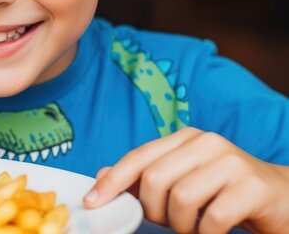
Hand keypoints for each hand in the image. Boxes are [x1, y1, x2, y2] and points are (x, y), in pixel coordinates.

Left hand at [83, 127, 288, 232]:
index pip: (138, 158)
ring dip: (182, 225)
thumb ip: (145, 178)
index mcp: (185, 139)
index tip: (93, 202)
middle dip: (153, 211)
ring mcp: (232, 161)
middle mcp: (207, 143)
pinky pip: (213, 218)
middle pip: (154, 179)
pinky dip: (206, 233)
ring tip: (195, 226)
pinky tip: (214, 231)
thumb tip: (103, 175)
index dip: (112, 182)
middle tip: (168, 223)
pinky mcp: (253, 185)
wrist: (281, 199)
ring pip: (181, 198)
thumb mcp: (182, 182)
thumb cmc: (224, 193)